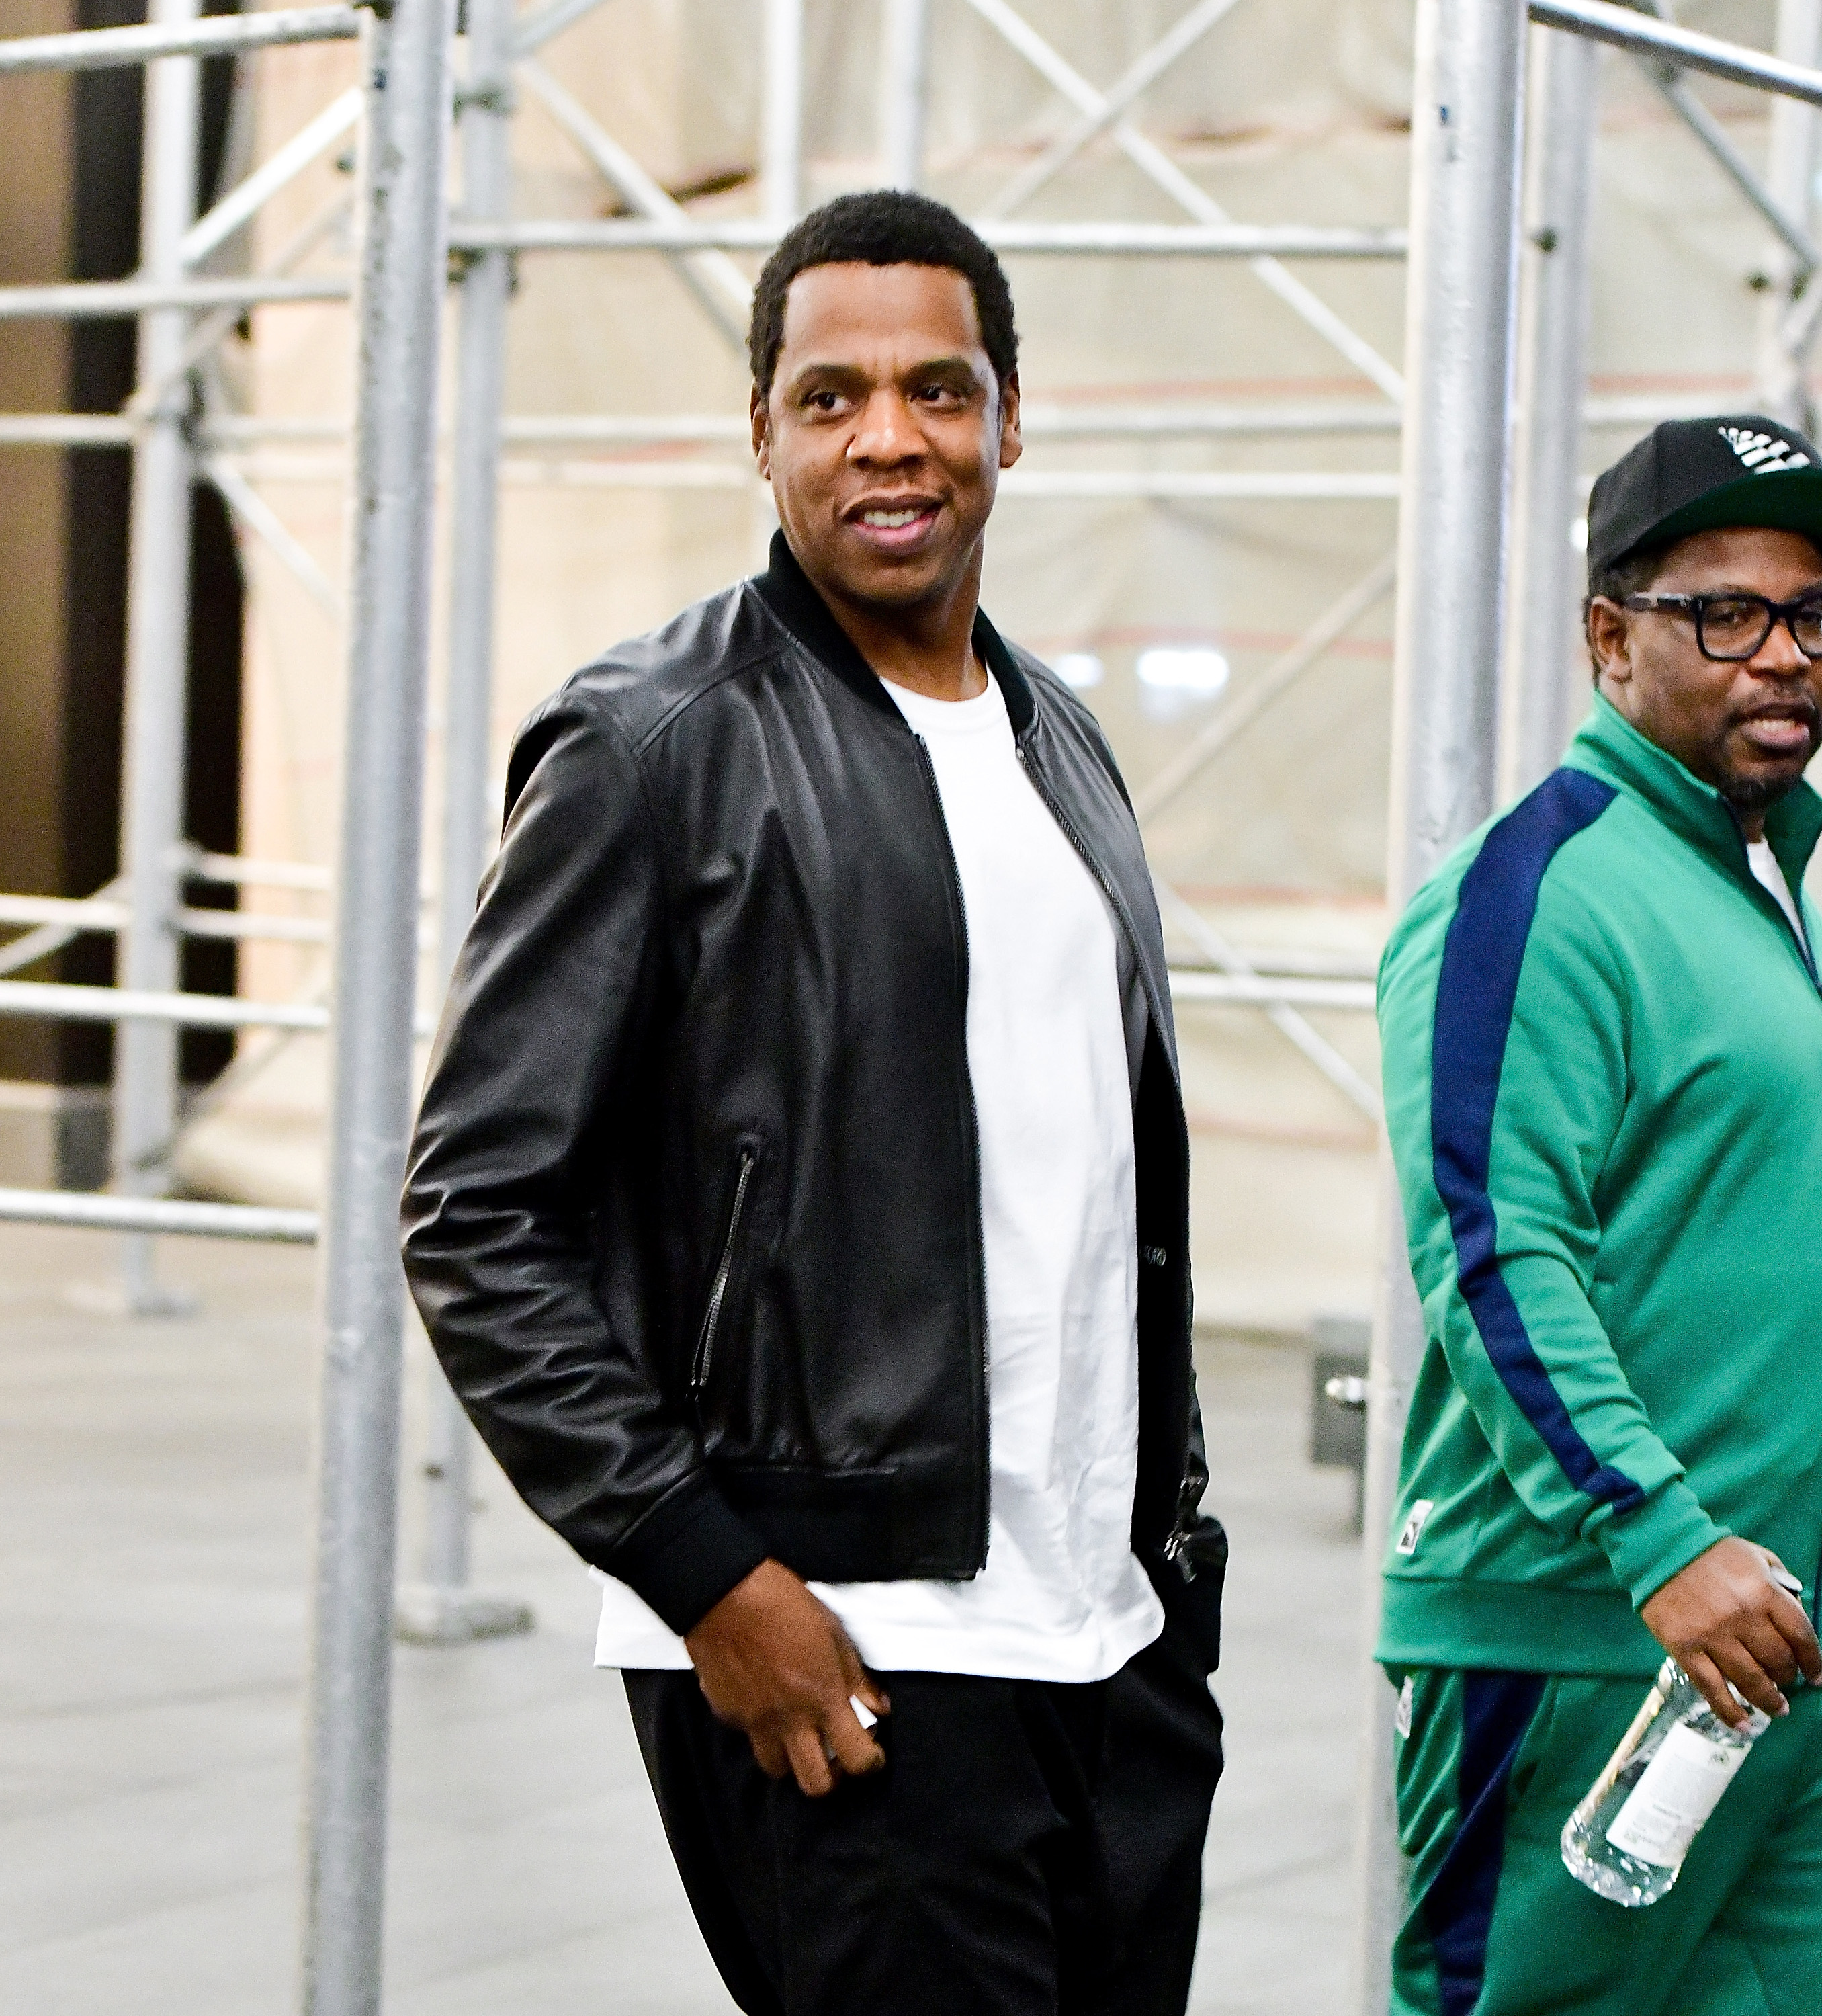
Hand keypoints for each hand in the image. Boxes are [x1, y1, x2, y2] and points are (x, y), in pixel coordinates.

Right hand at [683, 1559, 888, 1796]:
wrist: (723, 1593)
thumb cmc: (785, 1603)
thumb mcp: (833, 1632)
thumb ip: (856, 1677)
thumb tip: (879, 1708)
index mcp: (822, 1697)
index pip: (856, 1758)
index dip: (871, 1763)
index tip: (872, 1752)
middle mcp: (790, 1719)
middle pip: (815, 1785)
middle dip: (830, 1777)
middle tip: (834, 1751)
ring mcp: (755, 1722)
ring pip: (777, 1769)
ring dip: (792, 1758)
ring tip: (798, 1732)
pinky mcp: (728, 1714)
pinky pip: (750, 1737)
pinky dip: (763, 1729)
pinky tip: (766, 1701)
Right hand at [1640, 1538, 1821, 1728]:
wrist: (1658, 1548)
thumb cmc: (1711, 1552)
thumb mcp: (1755, 1556)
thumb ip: (1780, 1583)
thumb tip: (1795, 1615)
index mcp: (1763, 1591)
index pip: (1801, 1636)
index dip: (1814, 1662)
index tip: (1816, 1676)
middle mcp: (1742, 1617)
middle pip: (1778, 1661)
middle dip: (1788, 1677)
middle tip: (1786, 1682)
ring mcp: (1712, 1635)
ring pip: (1750, 1681)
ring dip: (1768, 1700)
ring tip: (1777, 1709)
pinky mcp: (1684, 1648)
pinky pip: (1711, 1688)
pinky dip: (1729, 1711)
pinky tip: (1742, 1724)